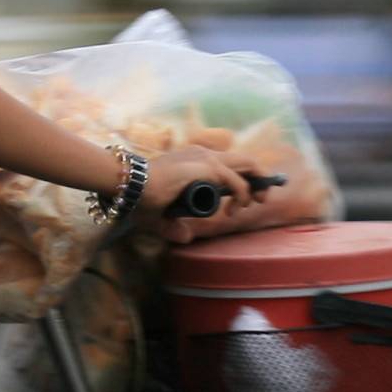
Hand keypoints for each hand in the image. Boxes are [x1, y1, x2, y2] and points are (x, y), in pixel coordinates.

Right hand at [134, 147, 253, 241]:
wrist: (130, 186)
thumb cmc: (139, 198)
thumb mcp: (162, 217)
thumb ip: (174, 227)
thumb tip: (186, 237)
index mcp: (194, 160)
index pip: (228, 163)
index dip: (245, 177)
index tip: (250, 197)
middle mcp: (203, 155)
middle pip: (244, 160)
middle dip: (260, 178)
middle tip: (260, 199)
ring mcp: (206, 159)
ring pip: (248, 164)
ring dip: (258, 184)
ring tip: (256, 203)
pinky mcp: (207, 168)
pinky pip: (237, 182)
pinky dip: (243, 196)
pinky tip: (235, 211)